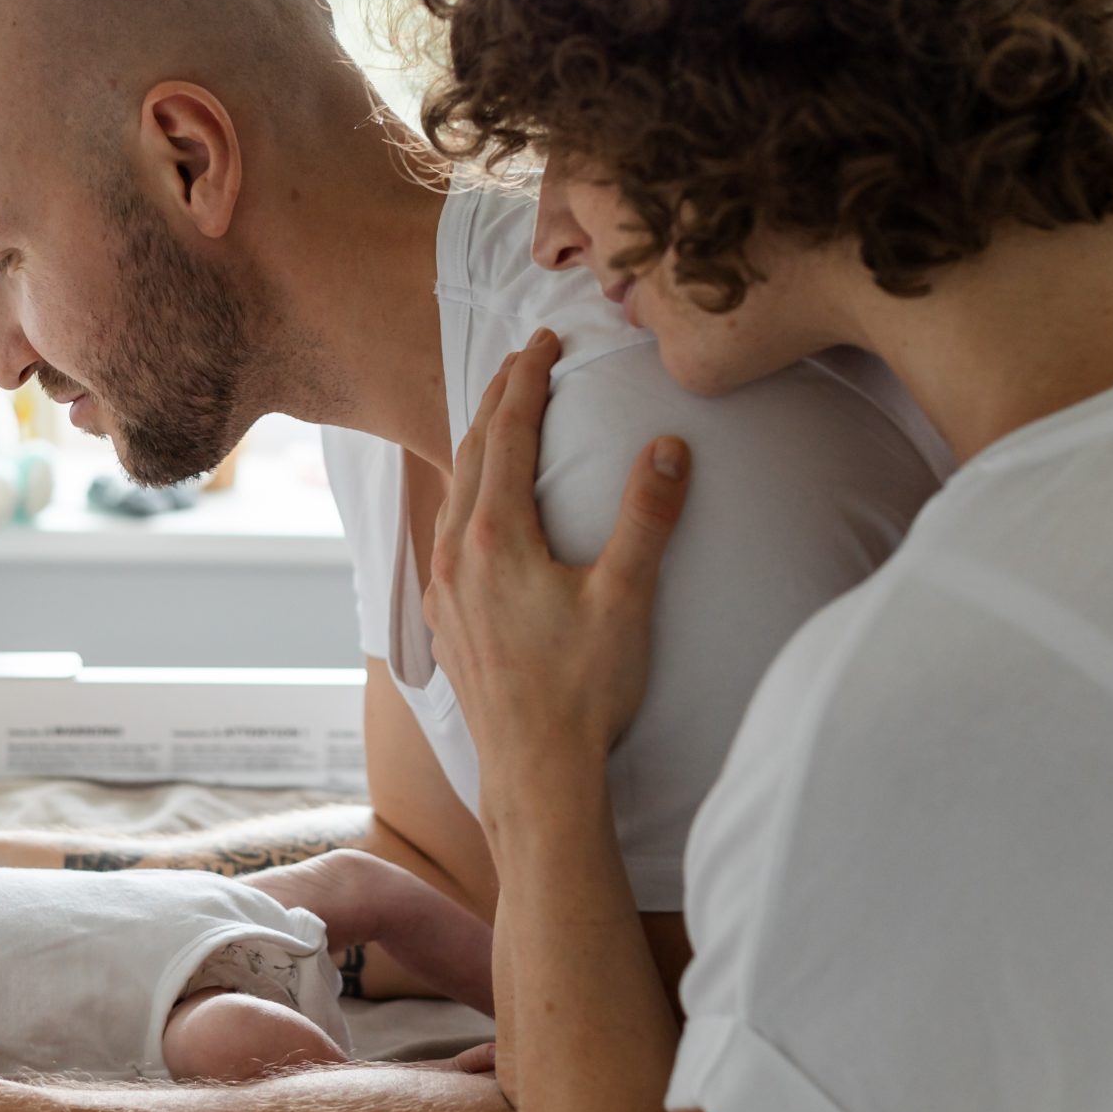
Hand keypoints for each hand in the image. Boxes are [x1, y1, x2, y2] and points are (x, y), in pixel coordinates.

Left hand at [423, 331, 690, 815]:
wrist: (535, 770)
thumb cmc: (584, 690)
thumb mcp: (626, 598)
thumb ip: (647, 517)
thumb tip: (668, 446)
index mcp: (496, 539)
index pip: (507, 434)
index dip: (527, 381)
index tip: (546, 341)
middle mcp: (457, 555)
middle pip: (470, 452)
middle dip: (498, 399)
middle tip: (525, 358)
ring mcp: (443, 588)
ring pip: (453, 491)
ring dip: (477, 444)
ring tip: (503, 413)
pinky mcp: (445, 617)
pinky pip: (448, 530)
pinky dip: (466, 492)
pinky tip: (481, 501)